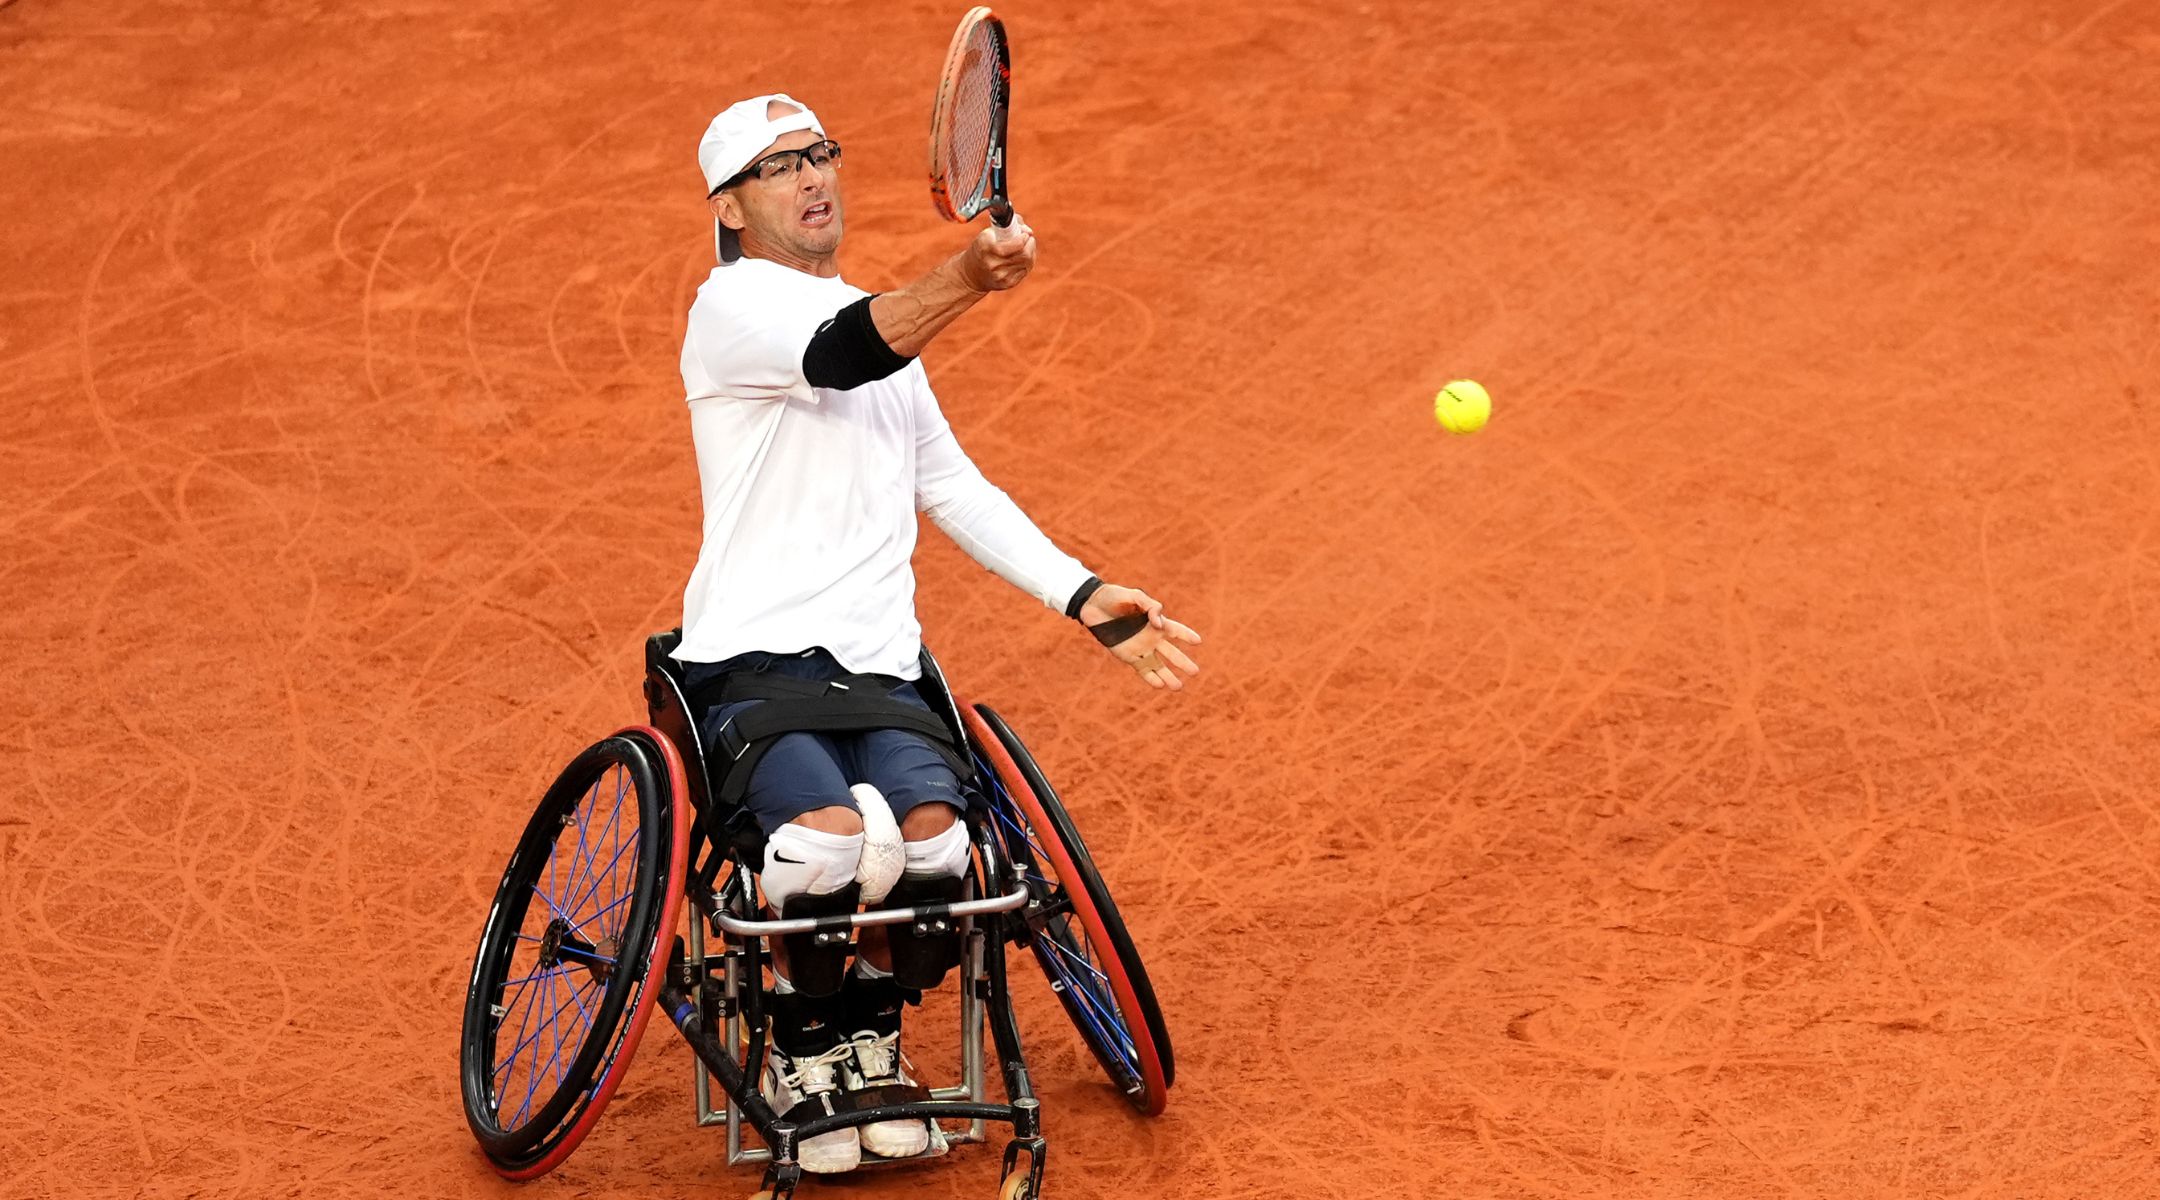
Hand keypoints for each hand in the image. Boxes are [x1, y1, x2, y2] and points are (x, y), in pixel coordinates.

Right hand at [956, 214, 1035, 292]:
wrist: (972, 273)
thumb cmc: (984, 247)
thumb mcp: (989, 233)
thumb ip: (1009, 225)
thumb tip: (1028, 231)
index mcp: (986, 247)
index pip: (1016, 244)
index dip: (1024, 237)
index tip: (1025, 233)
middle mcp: (992, 263)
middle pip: (1024, 254)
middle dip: (1030, 243)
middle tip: (1029, 238)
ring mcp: (1000, 275)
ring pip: (1027, 262)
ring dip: (1030, 252)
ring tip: (1025, 247)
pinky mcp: (1007, 283)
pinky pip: (1025, 270)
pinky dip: (1027, 263)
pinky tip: (1021, 259)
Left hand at [1079, 584, 1202, 690]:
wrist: (1092, 605)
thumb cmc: (1114, 597)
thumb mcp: (1134, 595)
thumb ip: (1150, 606)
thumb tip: (1160, 624)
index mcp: (1154, 622)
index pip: (1175, 630)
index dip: (1186, 635)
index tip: (1198, 641)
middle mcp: (1150, 637)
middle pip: (1171, 653)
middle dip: (1183, 662)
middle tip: (1195, 672)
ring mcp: (1139, 648)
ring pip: (1158, 665)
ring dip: (1168, 676)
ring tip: (1178, 687)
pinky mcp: (1127, 656)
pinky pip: (1142, 669)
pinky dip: (1151, 677)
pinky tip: (1160, 685)